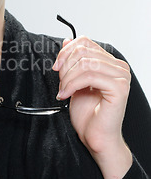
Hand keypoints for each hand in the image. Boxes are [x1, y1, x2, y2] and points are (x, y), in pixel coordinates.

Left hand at [52, 36, 132, 178]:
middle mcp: (119, 67)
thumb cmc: (87, 114)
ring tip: (63, 91)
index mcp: (110, 62)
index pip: (85, 42)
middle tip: (59, 83)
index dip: (66, 52)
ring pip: (85, 63)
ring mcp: (121, 76)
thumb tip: (67, 41)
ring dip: (67, 77)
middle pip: (83, 51)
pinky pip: (90, 76)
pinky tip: (66, 94)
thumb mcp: (74, 81)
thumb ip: (72, 62)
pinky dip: (72, 85)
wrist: (95, 136)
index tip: (56, 67)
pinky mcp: (119, 88)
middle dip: (65, 66)